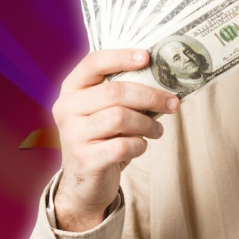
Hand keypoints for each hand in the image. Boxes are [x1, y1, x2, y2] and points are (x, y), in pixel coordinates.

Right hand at [51, 49, 178, 229]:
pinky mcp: (85, 159)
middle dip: (151, 96)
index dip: (122, 57)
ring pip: (120, 117)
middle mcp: (66, 108)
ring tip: (156, 130)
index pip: (93, 62)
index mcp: (72, 89)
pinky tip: (140, 146)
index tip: (148, 57)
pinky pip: (122, 145)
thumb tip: (166, 78)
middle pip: (114, 91)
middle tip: (172, 104)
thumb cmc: (103, 137)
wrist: (85, 181)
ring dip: (147, 124)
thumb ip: (124, 92)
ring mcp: (72, 135)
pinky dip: (139, 145)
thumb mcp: (105, 110)